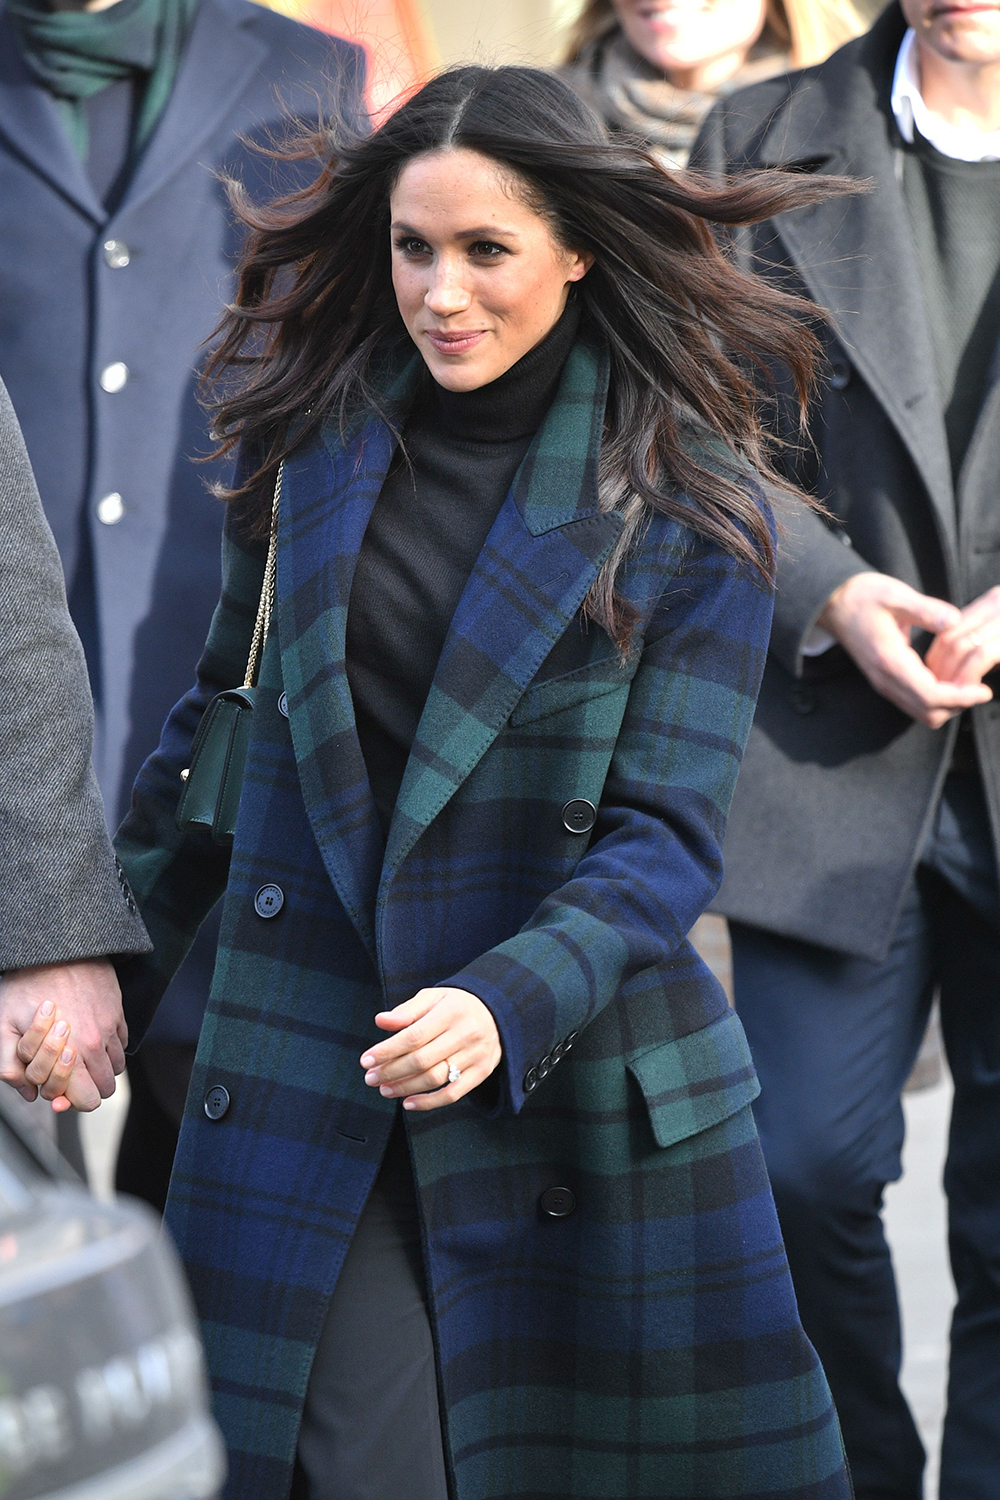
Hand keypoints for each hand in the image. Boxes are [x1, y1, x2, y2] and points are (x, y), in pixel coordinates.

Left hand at [0, 960, 125, 1111]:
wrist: (55, 947)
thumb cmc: (26, 984)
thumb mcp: (4, 1026)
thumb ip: (10, 1066)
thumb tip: (28, 1093)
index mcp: (69, 1053)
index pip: (87, 1100)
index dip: (73, 1102)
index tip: (61, 1094)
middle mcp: (95, 1043)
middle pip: (106, 1087)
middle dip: (88, 1087)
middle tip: (70, 1075)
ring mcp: (109, 1027)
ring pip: (117, 1067)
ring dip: (101, 1068)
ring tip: (81, 1057)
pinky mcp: (117, 1011)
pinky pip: (123, 1043)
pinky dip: (111, 1047)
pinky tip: (92, 1036)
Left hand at [360, 987, 501, 1112]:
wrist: (498, 1012)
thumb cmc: (457, 1005)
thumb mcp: (433, 998)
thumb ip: (407, 1010)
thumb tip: (381, 1021)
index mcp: (450, 1012)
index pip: (414, 1036)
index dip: (387, 1050)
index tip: (366, 1060)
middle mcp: (465, 1034)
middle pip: (422, 1060)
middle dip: (391, 1071)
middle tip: (370, 1077)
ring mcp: (475, 1056)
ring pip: (435, 1079)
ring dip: (405, 1087)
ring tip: (384, 1089)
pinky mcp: (481, 1073)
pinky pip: (452, 1094)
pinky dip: (428, 1102)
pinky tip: (408, 1103)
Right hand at [817, 572, 991, 728]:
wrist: (834, 603)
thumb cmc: (863, 597)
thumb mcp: (895, 595)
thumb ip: (925, 610)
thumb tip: (954, 620)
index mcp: (889, 660)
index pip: (930, 696)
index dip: (960, 697)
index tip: (983, 690)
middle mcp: (885, 679)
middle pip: (927, 712)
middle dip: (957, 705)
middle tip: (979, 688)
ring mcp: (883, 683)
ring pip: (921, 712)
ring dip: (947, 705)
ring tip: (967, 685)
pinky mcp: (885, 681)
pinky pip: (914, 702)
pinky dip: (935, 699)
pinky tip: (948, 680)